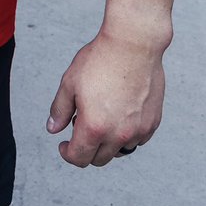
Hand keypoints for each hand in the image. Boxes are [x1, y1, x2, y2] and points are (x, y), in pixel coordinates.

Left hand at [47, 30, 165, 166]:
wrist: (133, 46)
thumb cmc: (100, 60)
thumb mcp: (70, 82)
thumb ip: (60, 109)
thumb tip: (53, 129)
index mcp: (94, 126)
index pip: (79, 157)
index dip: (67, 154)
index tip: (64, 145)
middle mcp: (118, 135)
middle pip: (99, 159)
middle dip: (86, 149)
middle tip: (79, 124)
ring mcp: (138, 131)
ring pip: (119, 151)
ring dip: (107, 143)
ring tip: (100, 116)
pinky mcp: (152, 123)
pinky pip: (137, 140)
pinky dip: (125, 135)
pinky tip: (118, 113)